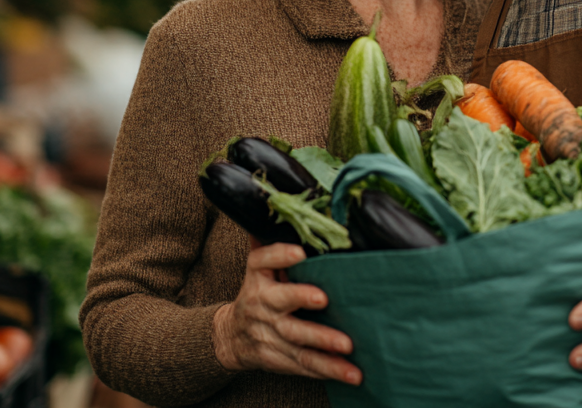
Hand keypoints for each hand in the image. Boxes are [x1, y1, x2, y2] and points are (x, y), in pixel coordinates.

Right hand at [212, 242, 360, 384]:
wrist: (230, 337)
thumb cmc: (257, 293)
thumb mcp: (258, 267)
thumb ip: (271, 243)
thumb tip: (282, 208)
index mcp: (257, 277)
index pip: (263, 261)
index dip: (280, 256)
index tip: (300, 252)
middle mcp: (262, 305)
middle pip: (280, 302)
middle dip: (301, 299)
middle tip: (324, 299)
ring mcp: (270, 334)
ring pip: (296, 340)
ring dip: (323, 344)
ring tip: (347, 346)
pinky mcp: (279, 358)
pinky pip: (304, 365)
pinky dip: (328, 370)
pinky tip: (351, 373)